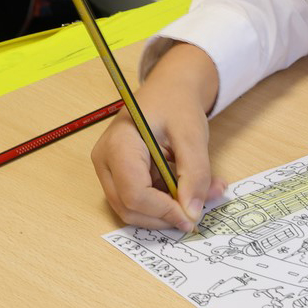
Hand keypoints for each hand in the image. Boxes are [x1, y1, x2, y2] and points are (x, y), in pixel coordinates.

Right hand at [91, 43, 225, 230]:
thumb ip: (195, 174)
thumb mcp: (193, 135)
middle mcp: (106, 161)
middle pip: (129, 208)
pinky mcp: (120, 177)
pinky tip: (190, 190)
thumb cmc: (177, 104)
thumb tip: (192, 212)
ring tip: (202, 195)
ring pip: (133, 210)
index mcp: (118, 145)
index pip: (134, 193)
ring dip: (167, 213)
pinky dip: (165, 204)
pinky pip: (140, 201)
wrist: (169, 90)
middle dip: (165, 216)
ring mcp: (109, 171)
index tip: (192, 217)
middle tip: (199, 211)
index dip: (164, 211)